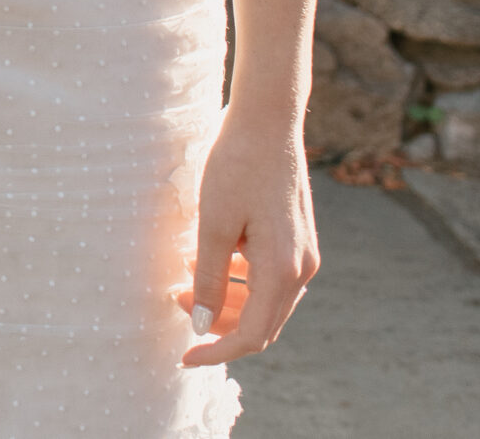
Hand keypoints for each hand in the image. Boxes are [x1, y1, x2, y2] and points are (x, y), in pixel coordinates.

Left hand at [176, 112, 318, 366]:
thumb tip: (200, 324)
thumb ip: (208, 278)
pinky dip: (239, 281)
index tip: (184, 358)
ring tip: (185, 281)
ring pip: (265, 302)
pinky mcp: (297, 239)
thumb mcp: (213, 224)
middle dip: (217, 325)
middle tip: (176, 300)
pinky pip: (269, 278)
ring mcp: (304, 254)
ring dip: (227, 302)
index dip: (217, 351)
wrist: (267, 121)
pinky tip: (209, 261)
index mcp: (283, 270)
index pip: (252, 335)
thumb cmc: (236, 167)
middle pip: (261, 323)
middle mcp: (303, 268)